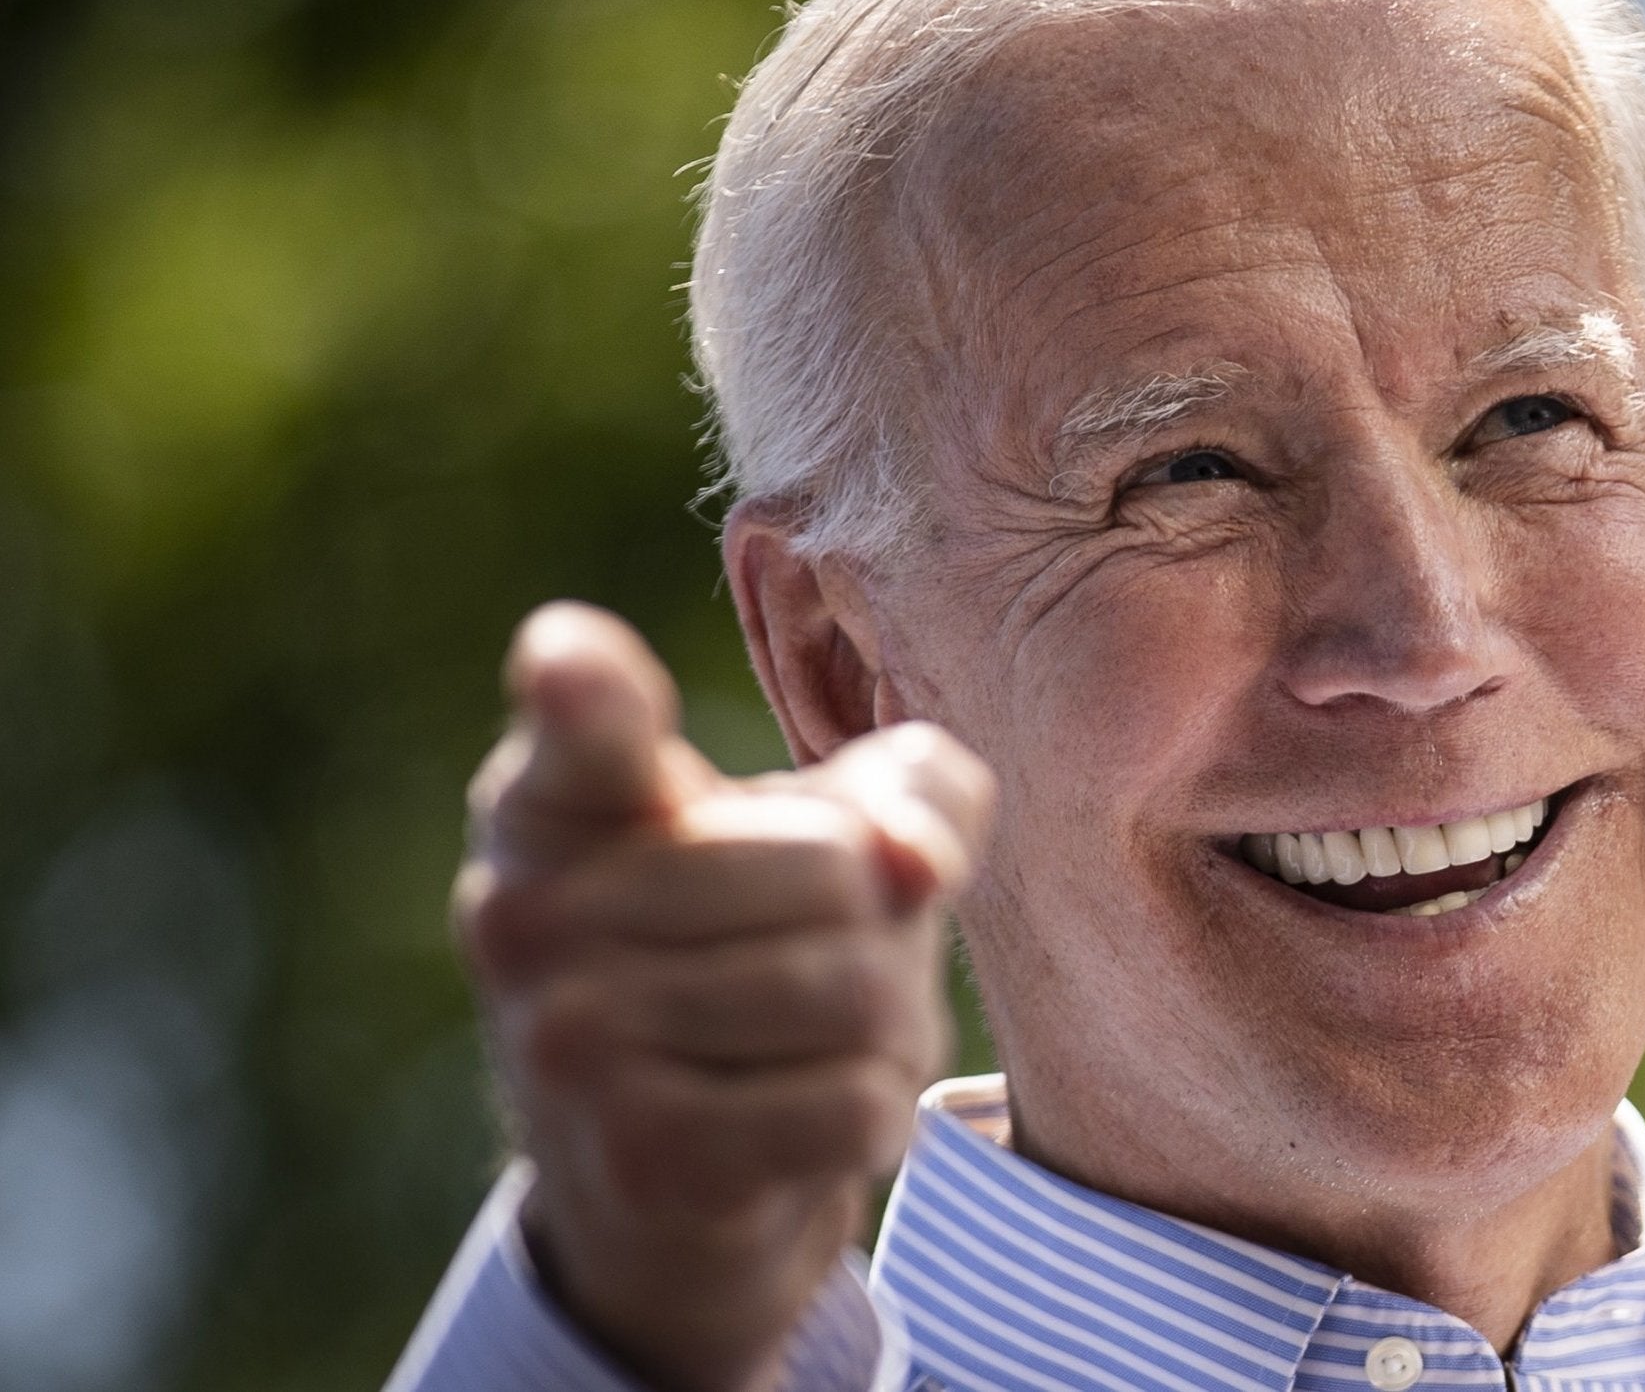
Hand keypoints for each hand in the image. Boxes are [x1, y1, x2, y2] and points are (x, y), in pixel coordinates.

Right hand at [451, 602, 992, 1391]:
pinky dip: (874, 1114)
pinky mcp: (639, 1160)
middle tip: (811, 963)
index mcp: (554, 801)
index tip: (570, 662)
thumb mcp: (836, 834)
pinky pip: (856, 1104)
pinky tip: (803, 1121)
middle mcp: (528, 915)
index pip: (577, 720)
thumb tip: (916, 859)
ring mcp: (570, 1045)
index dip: (583, 686)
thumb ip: (911, 793)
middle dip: (878, 925)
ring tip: (814, 1043)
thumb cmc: (758, 951)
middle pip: (834, 869)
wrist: (671, 1182)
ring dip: (888, 1027)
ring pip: (856, 991)